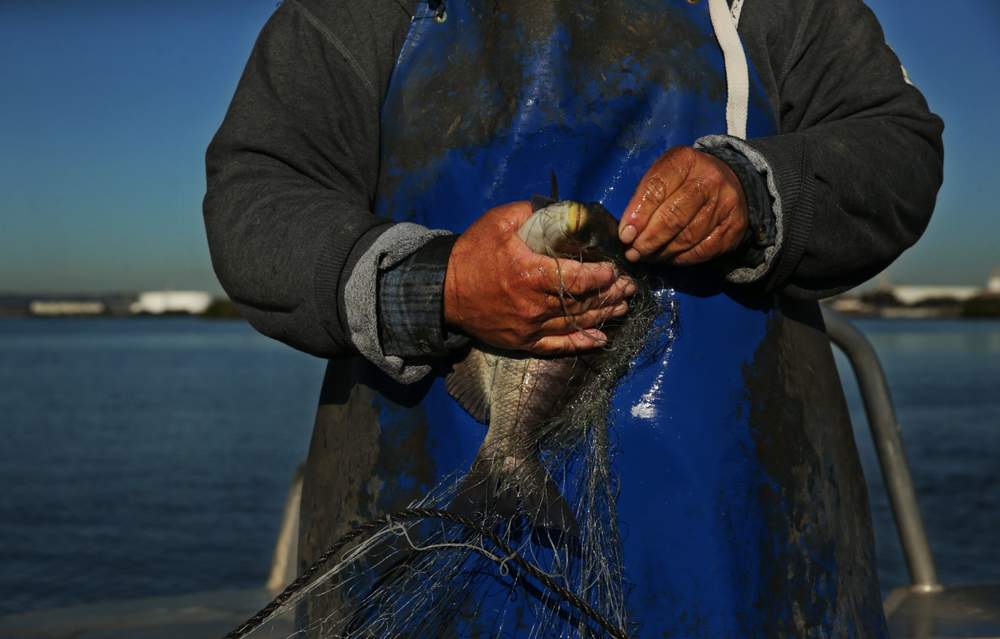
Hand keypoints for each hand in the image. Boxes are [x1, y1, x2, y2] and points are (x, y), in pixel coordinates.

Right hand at [444, 201, 635, 354]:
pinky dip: (581, 343)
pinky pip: (558, 345)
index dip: (601, 276)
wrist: (443, 290)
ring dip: (602, 316)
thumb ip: (533, 212)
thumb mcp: (499, 222)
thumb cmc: (473, 252)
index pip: (576, 279)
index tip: (616, 269)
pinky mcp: (523, 342)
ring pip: (575, 323)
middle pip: (581, 303)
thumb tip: (565, 209)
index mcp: (528, 273)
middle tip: (629, 287)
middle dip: (609, 295)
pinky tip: (600, 339)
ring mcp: (528, 327)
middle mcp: (532, 304)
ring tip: (622, 307)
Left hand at [619, 147, 747, 264]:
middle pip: (674, 216)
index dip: (639, 215)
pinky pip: (702, 250)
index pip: (658, 188)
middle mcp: (709, 180)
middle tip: (633, 252)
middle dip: (648, 239)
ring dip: (662, 252)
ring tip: (646, 256)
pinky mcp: (734, 228)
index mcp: (685, 160)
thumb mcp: (664, 174)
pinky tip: (668, 257)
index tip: (625, 235)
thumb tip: (628, 231)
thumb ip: (645, 196)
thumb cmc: (685, 180)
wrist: (731, 180)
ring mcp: (725, 205)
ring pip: (687, 237)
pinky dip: (680, 258)